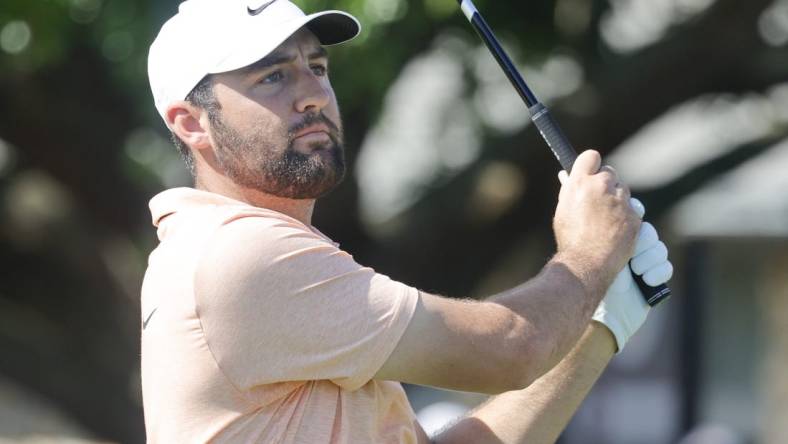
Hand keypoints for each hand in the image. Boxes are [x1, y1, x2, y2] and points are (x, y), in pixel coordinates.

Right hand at [553, 150, 640, 288]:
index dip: (591, 164)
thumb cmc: (570, 239)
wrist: (586, 264)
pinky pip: (631, 211)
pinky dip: (625, 218)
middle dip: (605, 183)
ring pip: (622, 191)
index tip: (591, 171)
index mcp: (580, 183)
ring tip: (604, 220)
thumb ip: (570, 192)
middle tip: (599, 198)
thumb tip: (571, 178)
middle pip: (610, 172)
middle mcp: (602, 187)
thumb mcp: (563, 211)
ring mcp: (620, 202)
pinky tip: (614, 231)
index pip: (591, 156)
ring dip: (616, 201)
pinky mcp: (634, 217)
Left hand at [592, 199, 673, 351]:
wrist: (598, 308)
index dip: (634, 215)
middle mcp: (628, 249)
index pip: (631, 217)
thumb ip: (592, 221)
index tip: (632, 216)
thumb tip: (580, 186)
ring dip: (648, 258)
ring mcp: (642, 264)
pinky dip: (657, 272)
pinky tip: (645, 280)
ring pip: (658, 249)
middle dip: (642, 240)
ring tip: (635, 270)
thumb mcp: (588, 245)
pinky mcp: (653, 280)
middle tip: (630, 253)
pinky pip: (665, 267)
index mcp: (612, 238)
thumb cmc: (588, 277)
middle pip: (647, 232)